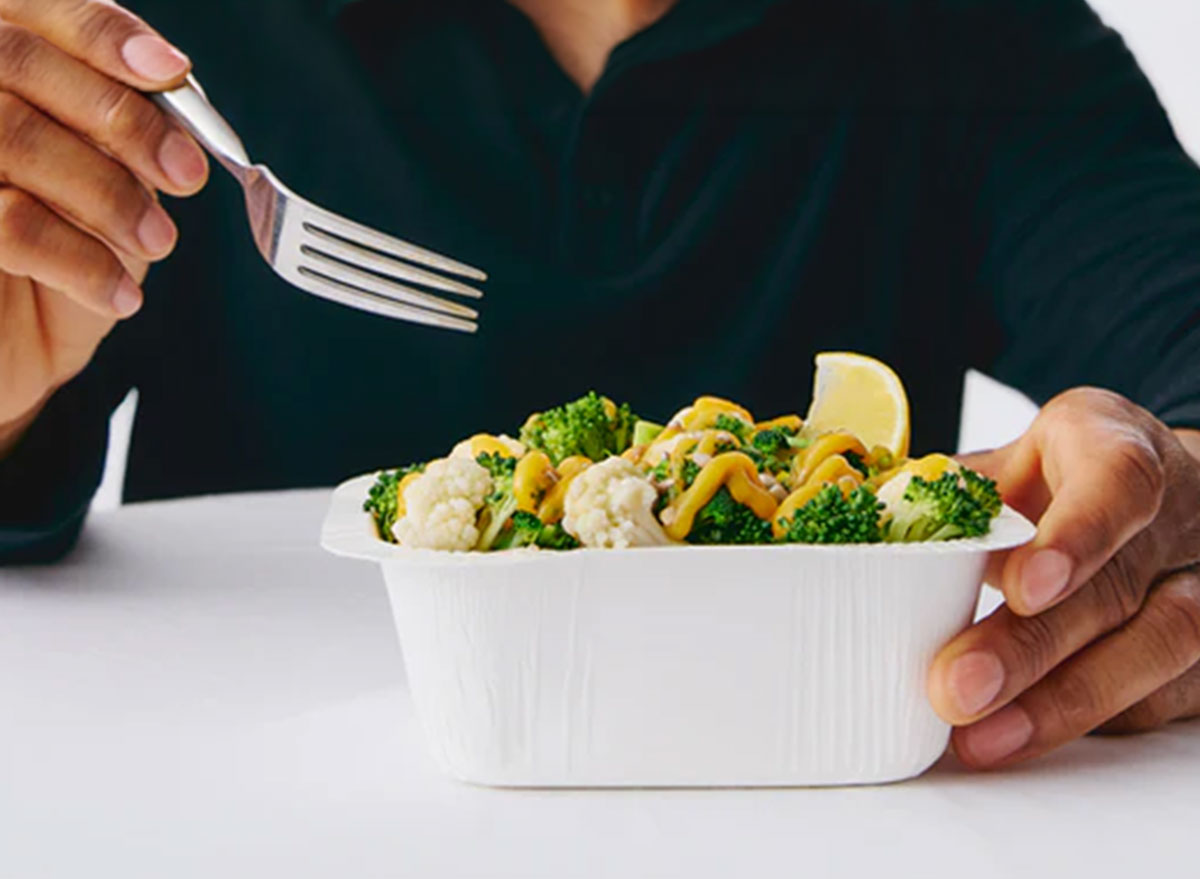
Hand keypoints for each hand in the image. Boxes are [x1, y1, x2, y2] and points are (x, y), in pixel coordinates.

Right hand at [0, 0, 207, 450]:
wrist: (10, 354)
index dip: (103, 34)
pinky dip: (81, 261)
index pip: (38, 10)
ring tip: (158, 243)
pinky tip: (122, 295)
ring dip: (109, 193)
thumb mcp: (105, 188)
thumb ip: (122, 132)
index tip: (171, 74)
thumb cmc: (64, 258)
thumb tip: (174, 90)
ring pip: (13, 136)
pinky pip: (9, 223)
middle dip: (121, 118)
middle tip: (187, 174)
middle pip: (20, 62)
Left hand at [928, 387, 1199, 767]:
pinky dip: (1081, 721)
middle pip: (1117, 587)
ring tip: (981, 736)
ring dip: (1058, 703)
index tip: (1021, 586)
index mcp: (1118, 447)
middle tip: (956, 687)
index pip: (1120, 482)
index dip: (1077, 535)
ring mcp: (1197, 583)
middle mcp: (1174, 516)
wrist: (1153, 493)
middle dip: (1032, 647)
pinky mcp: (1199, 653)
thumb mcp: (1013, 461)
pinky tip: (1020, 737)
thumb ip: (951, 494)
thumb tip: (862, 521)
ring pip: (1151, 649)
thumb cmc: (1062, 477)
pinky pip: (1154, 697)